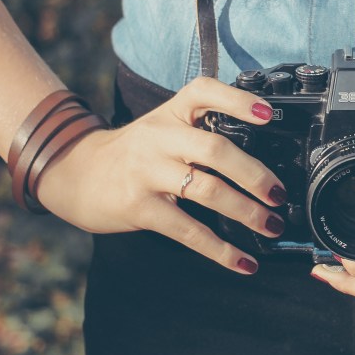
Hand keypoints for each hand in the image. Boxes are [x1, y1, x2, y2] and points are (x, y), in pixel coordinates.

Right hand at [33, 77, 287, 274]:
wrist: (75, 172)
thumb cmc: (135, 151)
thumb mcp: (163, 126)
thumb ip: (201, 130)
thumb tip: (261, 159)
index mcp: (171, 112)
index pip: (205, 92)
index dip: (238, 101)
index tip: (269, 115)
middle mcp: (160, 137)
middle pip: (216, 149)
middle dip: (254, 174)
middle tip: (279, 194)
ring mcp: (148, 172)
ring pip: (207, 190)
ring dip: (246, 212)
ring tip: (271, 225)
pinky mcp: (140, 207)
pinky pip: (188, 231)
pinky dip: (221, 250)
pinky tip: (244, 262)